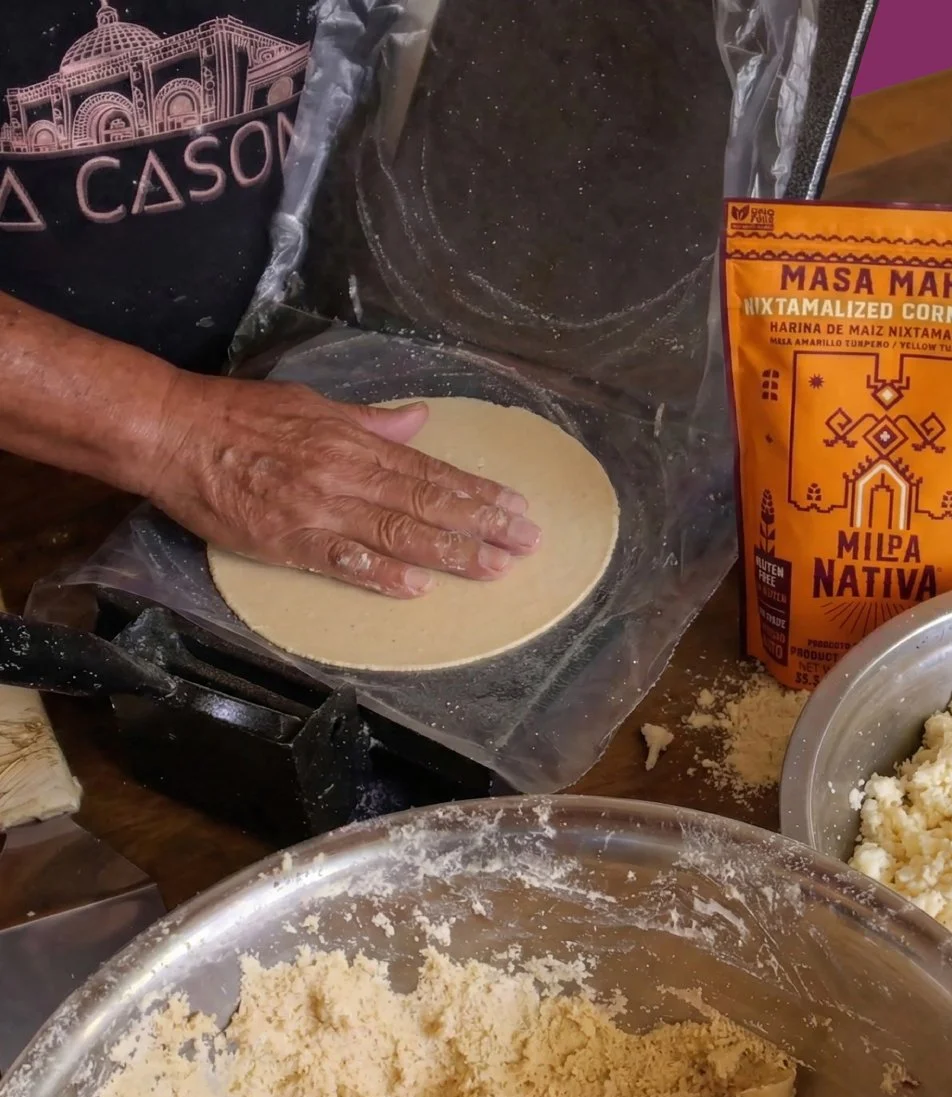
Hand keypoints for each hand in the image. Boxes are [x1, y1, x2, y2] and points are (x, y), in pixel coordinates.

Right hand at [148, 374, 541, 597]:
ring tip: (494, 568)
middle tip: (527, 543)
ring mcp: (319, 509)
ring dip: (449, 553)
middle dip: (482, 526)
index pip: (430, 470)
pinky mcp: (287, 540)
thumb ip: (369, 420)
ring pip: (397, 533)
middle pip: (427, 503)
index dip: (476, 492)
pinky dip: (380, 574)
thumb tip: (419, 421)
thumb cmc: (240, 413)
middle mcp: (347, 474)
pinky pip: (341, 560)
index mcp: (355, 442)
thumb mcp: (313, 404)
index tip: (516, 507)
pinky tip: (416, 588)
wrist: (175, 432)